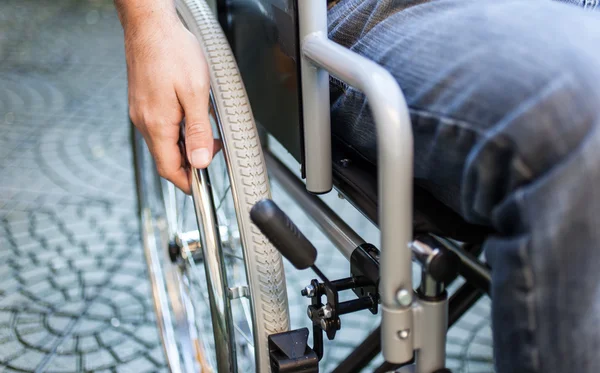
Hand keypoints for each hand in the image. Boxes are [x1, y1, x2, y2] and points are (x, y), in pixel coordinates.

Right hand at [125, 15, 213, 192]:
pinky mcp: (142, 102)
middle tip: (213, 148)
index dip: (187, 182)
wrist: (150, 25)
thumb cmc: (172, 52)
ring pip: (163, 142)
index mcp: (156, 125)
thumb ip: (198, 131)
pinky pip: (160, 127)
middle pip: (166, 158)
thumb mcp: (195, 94)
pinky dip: (177, 130)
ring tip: (206, 130)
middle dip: (191, 161)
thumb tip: (201, 162)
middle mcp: (144, 121)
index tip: (202, 187)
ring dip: (185, 144)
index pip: (169, 169)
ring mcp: (141, 111)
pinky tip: (191, 116)